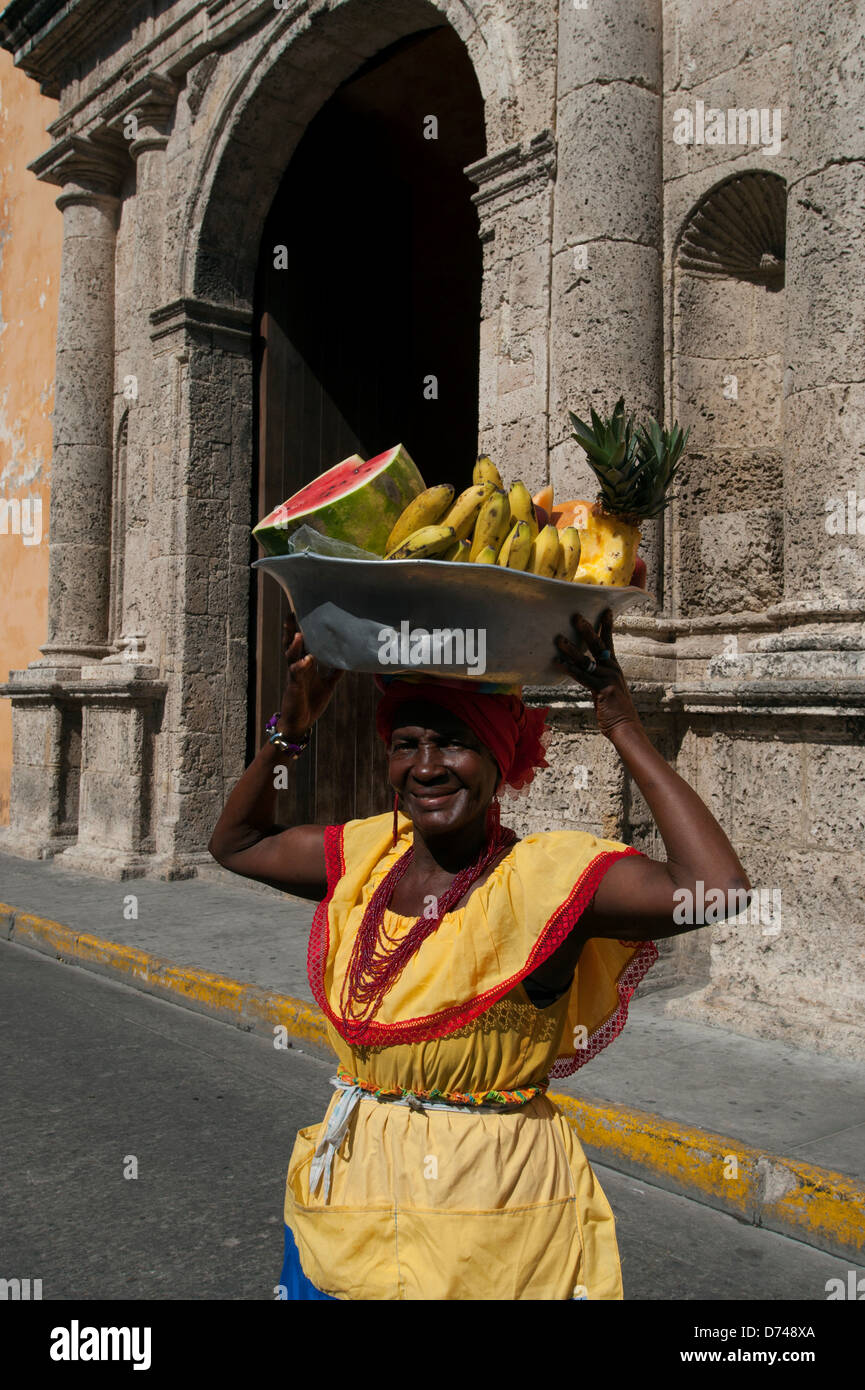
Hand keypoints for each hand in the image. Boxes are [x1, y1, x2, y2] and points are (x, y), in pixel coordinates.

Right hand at [279, 612, 344, 736]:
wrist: (301, 723)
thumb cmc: (311, 703)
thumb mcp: (327, 685)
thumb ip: (335, 672)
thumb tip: (347, 661)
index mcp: (305, 665)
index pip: (302, 643)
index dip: (301, 629)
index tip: (301, 612)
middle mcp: (298, 667)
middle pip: (292, 644)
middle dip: (291, 629)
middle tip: (292, 613)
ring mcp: (295, 676)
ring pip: (291, 656)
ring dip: (295, 645)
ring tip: (299, 634)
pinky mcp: (294, 686)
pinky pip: (296, 673)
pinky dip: (302, 665)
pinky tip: (307, 659)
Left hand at [553, 609, 641, 739]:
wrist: (626, 727)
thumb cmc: (616, 711)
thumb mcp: (610, 690)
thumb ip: (599, 679)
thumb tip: (587, 673)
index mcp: (614, 668)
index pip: (609, 642)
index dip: (607, 626)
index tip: (605, 610)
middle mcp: (612, 670)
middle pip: (598, 645)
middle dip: (587, 629)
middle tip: (575, 616)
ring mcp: (608, 679)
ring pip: (586, 660)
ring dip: (570, 649)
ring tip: (557, 639)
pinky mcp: (601, 690)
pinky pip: (581, 677)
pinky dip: (568, 669)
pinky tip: (557, 663)